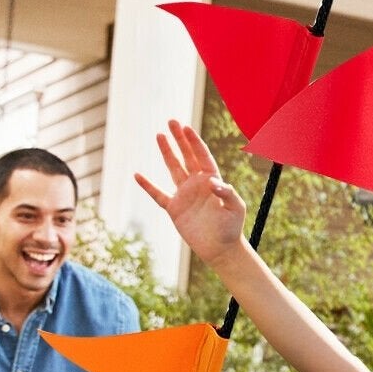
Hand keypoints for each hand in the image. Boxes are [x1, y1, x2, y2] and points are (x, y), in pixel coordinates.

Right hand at [135, 120, 247, 265]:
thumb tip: (212, 181)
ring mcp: (185, 195)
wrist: (221, 249)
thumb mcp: (235, 208)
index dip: (194, 142)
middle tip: (171, 121)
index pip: (202, 156)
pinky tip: (137, 175)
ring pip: (173, 168)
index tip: (186, 127)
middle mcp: (197, 184)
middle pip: (187, 156)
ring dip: (167, 153)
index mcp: (212, 181)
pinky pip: (158, 194)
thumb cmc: (231, 228)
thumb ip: (226, 193)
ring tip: (159, 135)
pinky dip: (148, 186)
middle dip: (179, 139)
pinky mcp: (174, 209)